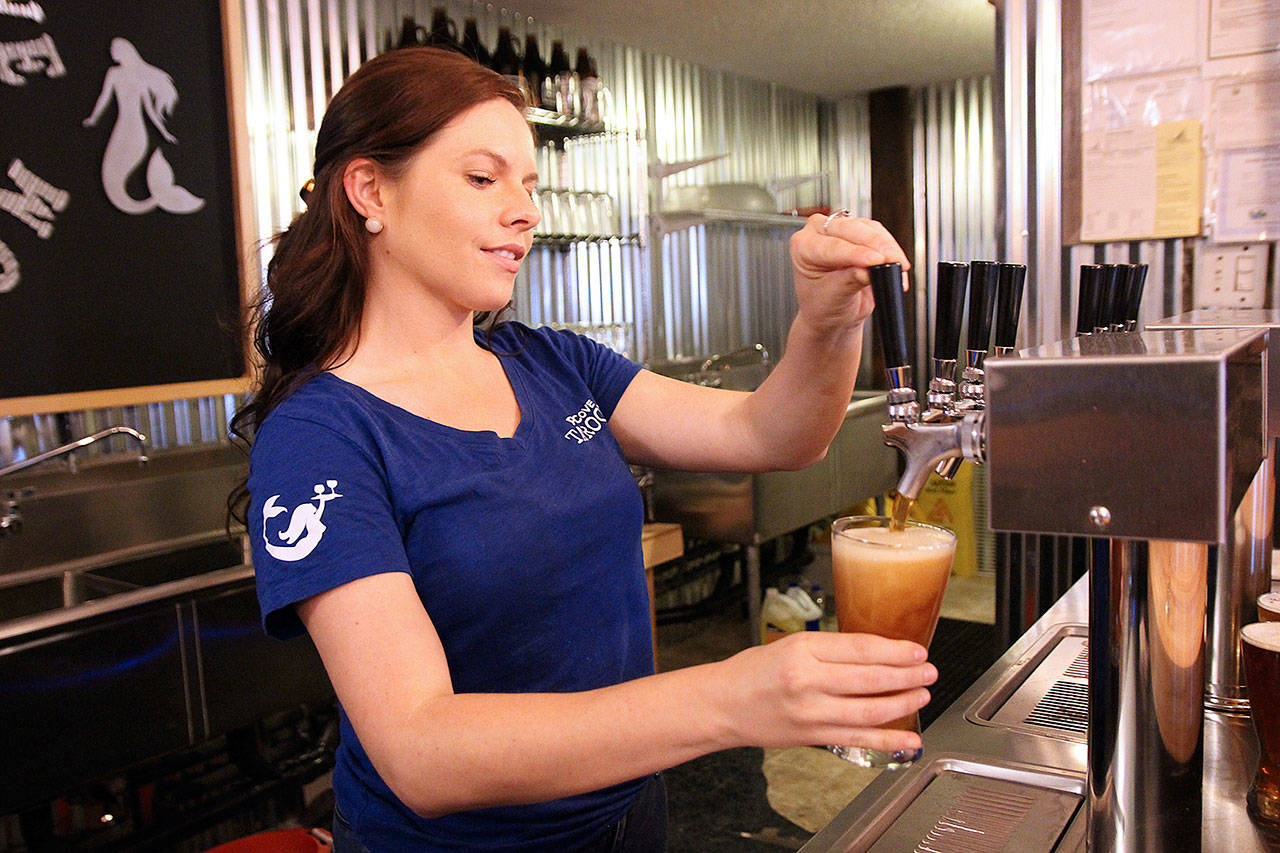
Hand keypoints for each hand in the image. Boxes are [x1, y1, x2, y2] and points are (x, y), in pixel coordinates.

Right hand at [715, 631, 935, 752]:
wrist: (723, 704)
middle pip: (870, 678)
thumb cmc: (754, 672)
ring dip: (903, 703)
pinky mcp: (813, 736)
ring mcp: (811, 712)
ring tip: (922, 695)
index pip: (860, 648)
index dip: (895, 651)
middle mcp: (808, 680)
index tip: (917, 651)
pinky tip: (909, 738)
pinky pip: (859, 739)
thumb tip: (876, 654)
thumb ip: (830, 651)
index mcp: (803, 649)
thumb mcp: (790, 645)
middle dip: (907, 676)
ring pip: (869, 710)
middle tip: (929, 672)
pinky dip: (888, 740)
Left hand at [789, 214, 909, 334]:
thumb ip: (850, 280)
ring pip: (870, 229)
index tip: (876, 261)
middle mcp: (819, 232)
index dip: (857, 254)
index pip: (833, 246)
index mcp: (802, 246)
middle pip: (852, 229)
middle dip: (877, 246)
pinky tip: (897, 266)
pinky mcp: (861, 232)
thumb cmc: (823, 306)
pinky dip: (892, 250)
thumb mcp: (834, 298)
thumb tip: (869, 268)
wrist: (833, 313)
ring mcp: (841, 229)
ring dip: (888, 248)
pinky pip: (881, 234)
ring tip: (898, 268)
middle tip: (893, 262)